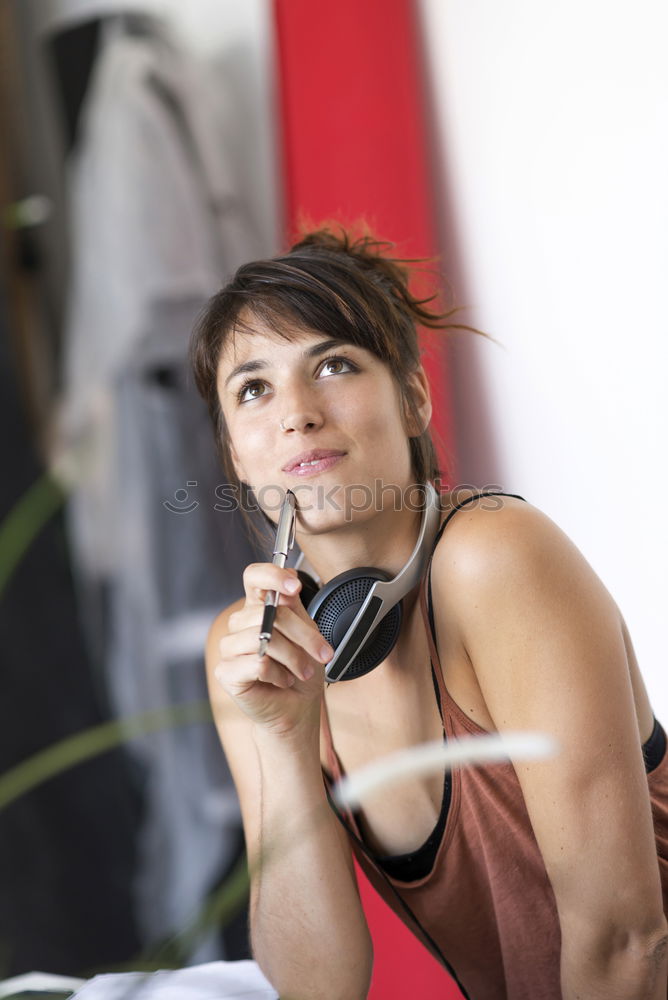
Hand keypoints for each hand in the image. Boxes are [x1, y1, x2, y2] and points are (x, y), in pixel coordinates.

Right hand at [215, 563, 333, 736]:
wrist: (298, 707)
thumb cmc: (301, 670)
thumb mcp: (307, 634)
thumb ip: (294, 608)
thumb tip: (289, 582)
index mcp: (259, 607)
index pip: (254, 577)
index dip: (272, 576)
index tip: (295, 587)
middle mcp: (240, 624)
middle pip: (268, 611)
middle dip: (302, 634)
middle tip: (322, 653)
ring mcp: (230, 647)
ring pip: (262, 637)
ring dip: (292, 657)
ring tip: (301, 671)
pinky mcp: (226, 672)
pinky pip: (256, 664)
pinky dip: (278, 674)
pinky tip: (282, 681)